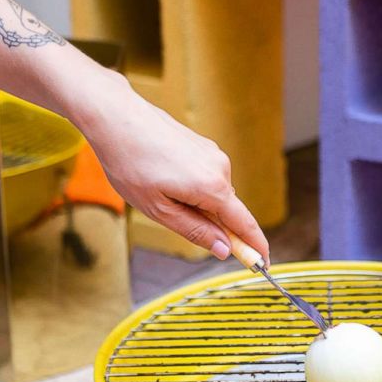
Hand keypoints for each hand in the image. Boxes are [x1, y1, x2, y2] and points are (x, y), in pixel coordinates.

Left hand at [73, 71, 269, 263]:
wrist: (117, 118)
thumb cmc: (131, 164)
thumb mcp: (159, 209)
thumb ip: (195, 231)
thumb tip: (224, 249)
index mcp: (212, 187)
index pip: (245, 223)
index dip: (255, 246)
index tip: (264, 263)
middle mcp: (220, 167)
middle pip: (228, 209)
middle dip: (214, 225)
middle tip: (176, 223)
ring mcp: (213, 153)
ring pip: (215, 193)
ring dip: (197, 204)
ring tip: (157, 192)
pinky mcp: (203, 145)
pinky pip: (207, 176)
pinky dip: (193, 187)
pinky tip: (163, 178)